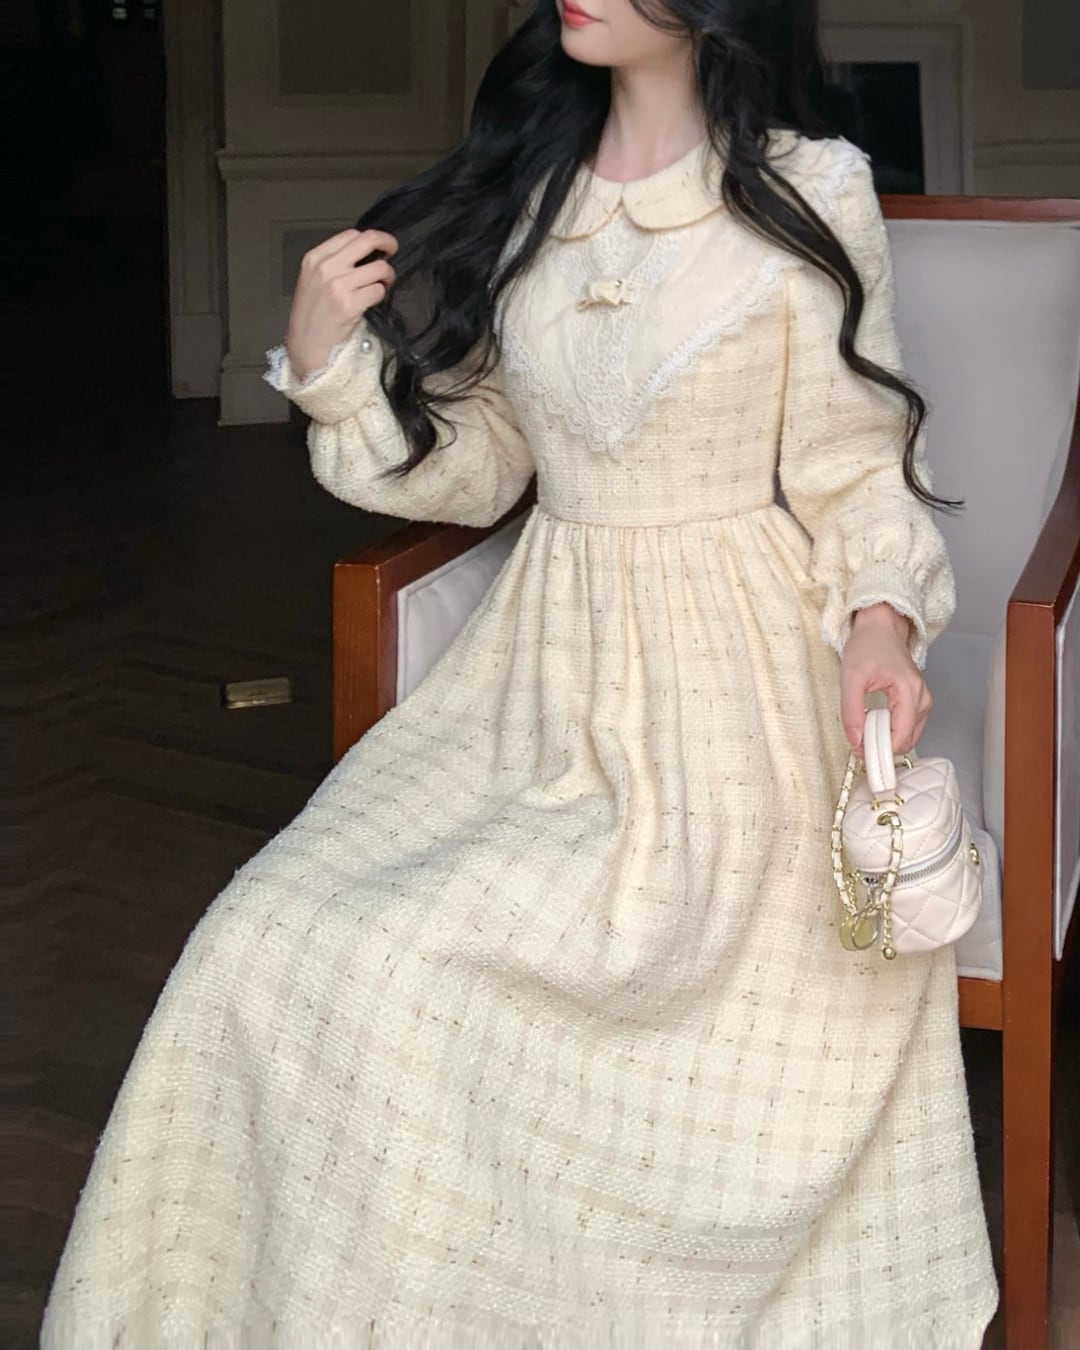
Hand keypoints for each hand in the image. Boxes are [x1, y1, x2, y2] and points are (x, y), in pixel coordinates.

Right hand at [285, 228, 398, 380]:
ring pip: (379, 268)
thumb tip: (365, 255)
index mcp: (314, 258)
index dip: (371, 238)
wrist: (305, 346)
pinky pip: (378, 291)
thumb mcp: (312, 281)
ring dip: (387, 276)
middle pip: (367, 241)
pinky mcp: (349, 304)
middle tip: (393, 251)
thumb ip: (333, 264)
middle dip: (387, 243)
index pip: (351, 235)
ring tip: (383, 285)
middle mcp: (325, 268)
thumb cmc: (311, 317)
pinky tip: (374, 302)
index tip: (379, 246)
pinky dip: (381, 295)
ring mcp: (337, 285)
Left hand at [839, 603, 931, 754]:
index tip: (858, 751)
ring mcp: (924, 701)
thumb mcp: (850, 677)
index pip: (901, 737)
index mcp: (909, 691)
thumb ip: (851, 711)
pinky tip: (875, 722)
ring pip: (908, 737)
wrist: (880, 628)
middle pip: (907, 741)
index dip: (879, 750)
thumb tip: (855, 741)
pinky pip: (907, 728)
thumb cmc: (867, 646)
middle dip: (882, 747)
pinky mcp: (918, 702)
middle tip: (858, 739)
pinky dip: (891, 731)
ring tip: (864, 726)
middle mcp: (923, 698)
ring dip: (886, 740)